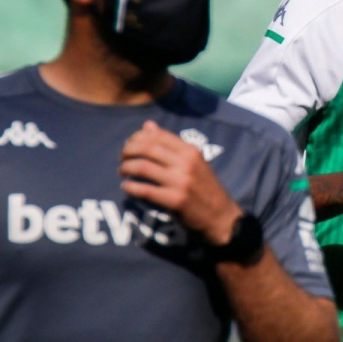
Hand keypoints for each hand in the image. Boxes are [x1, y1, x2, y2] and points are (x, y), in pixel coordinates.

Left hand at [119, 120, 241, 245]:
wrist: (220, 216)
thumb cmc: (204, 187)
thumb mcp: (193, 162)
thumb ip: (170, 144)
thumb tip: (147, 125)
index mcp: (191, 151)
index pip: (157, 135)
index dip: (137, 137)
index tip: (129, 144)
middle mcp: (186, 163)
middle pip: (147, 148)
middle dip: (128, 151)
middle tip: (122, 157)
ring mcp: (181, 182)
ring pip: (142, 167)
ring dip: (126, 168)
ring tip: (122, 171)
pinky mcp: (175, 201)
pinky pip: (144, 190)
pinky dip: (130, 187)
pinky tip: (127, 187)